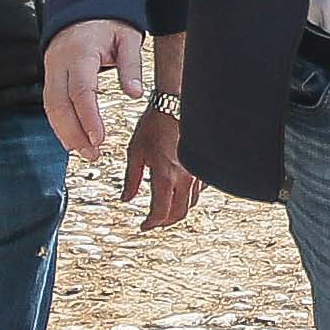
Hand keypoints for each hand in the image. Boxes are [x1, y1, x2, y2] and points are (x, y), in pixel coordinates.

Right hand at [45, 20, 146, 159]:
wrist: (84, 8)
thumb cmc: (109, 23)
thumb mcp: (128, 38)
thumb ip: (131, 65)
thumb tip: (135, 93)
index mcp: (80, 52)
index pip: (81, 90)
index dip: (88, 117)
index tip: (99, 138)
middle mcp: (60, 62)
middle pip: (60, 104)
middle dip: (74, 133)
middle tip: (93, 154)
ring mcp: (51, 69)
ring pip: (51, 107)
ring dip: (65, 133)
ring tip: (85, 152)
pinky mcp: (50, 76)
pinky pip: (50, 104)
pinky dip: (59, 124)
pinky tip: (72, 139)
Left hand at [123, 104, 199, 230]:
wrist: (176, 103)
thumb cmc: (155, 123)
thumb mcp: (135, 151)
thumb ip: (131, 179)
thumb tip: (126, 198)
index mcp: (165, 176)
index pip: (160, 213)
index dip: (151, 224)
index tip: (143, 226)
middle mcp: (185, 177)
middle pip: (179, 213)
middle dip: (165, 222)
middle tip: (154, 222)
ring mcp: (197, 172)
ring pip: (191, 203)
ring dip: (177, 210)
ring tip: (165, 209)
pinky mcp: (202, 165)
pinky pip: (199, 189)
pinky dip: (188, 196)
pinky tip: (179, 191)